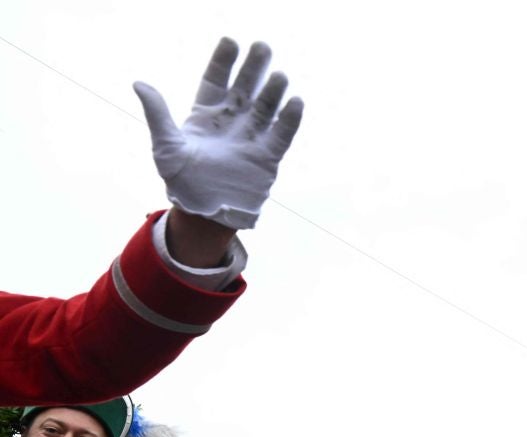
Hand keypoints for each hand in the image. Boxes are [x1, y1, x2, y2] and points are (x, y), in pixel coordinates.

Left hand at [134, 37, 303, 229]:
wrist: (204, 213)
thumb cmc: (182, 179)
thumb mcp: (165, 145)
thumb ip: (157, 114)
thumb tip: (139, 84)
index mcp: (205, 114)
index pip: (216, 81)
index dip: (224, 61)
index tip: (231, 41)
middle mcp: (231, 122)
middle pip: (245, 88)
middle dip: (253, 68)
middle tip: (262, 47)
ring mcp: (251, 138)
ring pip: (266, 108)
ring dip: (273, 91)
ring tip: (279, 75)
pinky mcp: (267, 157)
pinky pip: (281, 135)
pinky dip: (290, 119)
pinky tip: (296, 102)